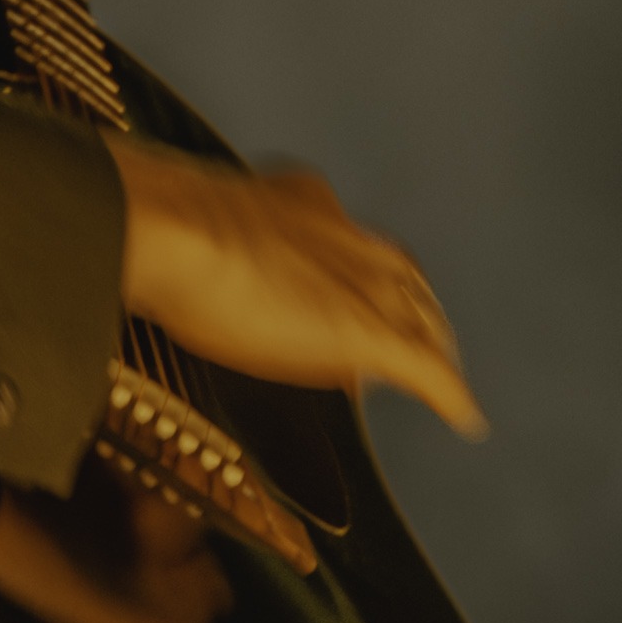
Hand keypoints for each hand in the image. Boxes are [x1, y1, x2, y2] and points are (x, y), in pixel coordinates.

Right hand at [112, 136, 484, 438]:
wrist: (170, 232)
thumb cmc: (157, 232)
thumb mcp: (186, 232)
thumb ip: (200, 247)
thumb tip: (165, 266)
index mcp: (304, 203)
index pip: (355, 243)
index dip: (366, 274)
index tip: (360, 294)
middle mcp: (347, 235)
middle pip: (403, 279)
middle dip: (413, 311)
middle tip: (416, 345)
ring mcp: (362, 282)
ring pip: (422, 320)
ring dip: (432, 349)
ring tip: (444, 380)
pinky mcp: (370, 330)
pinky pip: (426, 369)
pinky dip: (450, 394)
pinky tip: (464, 419)